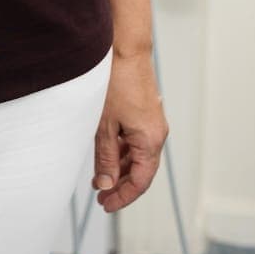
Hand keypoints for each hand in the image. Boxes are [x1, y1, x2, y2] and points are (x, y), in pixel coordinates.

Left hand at [91, 51, 168, 211]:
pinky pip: (135, 140)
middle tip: (100, 196)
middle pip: (140, 170)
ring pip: (137, 155)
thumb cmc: (114, 83)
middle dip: (120, 185)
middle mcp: (156, 134)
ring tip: (98, 177)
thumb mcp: (104, 124)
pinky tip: (104, 153)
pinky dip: (121, 150)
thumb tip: (105, 184)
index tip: (106, 205)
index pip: (140, 181)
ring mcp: (152, 123)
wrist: (126, 48)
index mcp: (150, 140)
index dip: (123, 197)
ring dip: (119, 168)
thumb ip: (105, 157)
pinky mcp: (145, 113)